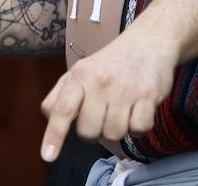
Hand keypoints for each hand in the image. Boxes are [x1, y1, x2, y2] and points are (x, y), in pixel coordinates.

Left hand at [39, 28, 177, 161]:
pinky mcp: (147, 95)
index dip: (54, 135)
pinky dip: (138, 127)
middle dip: (95, 129)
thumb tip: (51, 117)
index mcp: (80, 76)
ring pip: (114, 135)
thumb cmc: (111, 63)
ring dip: (118, 128)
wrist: (149, 41)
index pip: (62, 109)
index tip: (48, 156)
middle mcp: (100, 82)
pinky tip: (137, 110)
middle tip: (103, 112)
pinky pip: (139, 130)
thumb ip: (62, 94)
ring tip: (122, 108)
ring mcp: (124, 89)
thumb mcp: (81, 70)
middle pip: (88, 133)